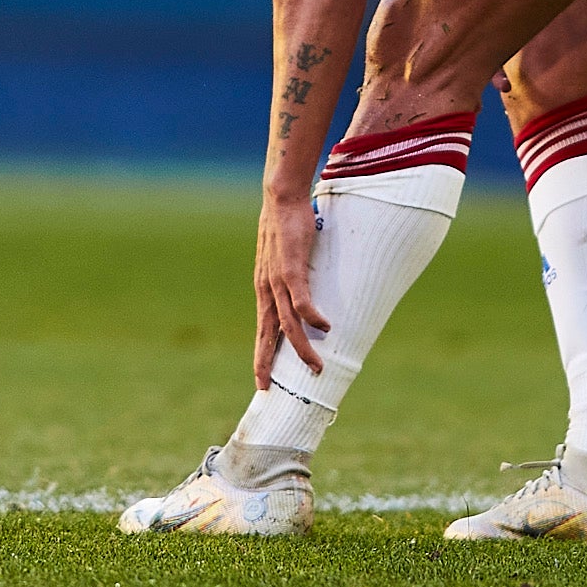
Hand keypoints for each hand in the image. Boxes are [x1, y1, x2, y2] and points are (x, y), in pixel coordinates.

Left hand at [252, 190, 327, 387]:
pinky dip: (312, 316)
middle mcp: (267, 289)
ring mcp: (277, 280)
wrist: (281, 198)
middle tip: (268, 388)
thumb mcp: (285, 261)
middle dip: (268, 362)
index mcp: (265, 289)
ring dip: (302, 347)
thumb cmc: (286, 228)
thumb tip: (306, 296)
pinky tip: (325, 327)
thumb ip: (291, 280)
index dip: (261, 355)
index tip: (262, 380)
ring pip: (287, 324)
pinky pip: (301, 300)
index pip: (262, 329)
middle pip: (267, 334)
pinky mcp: (290, 268)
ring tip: (317, 367)